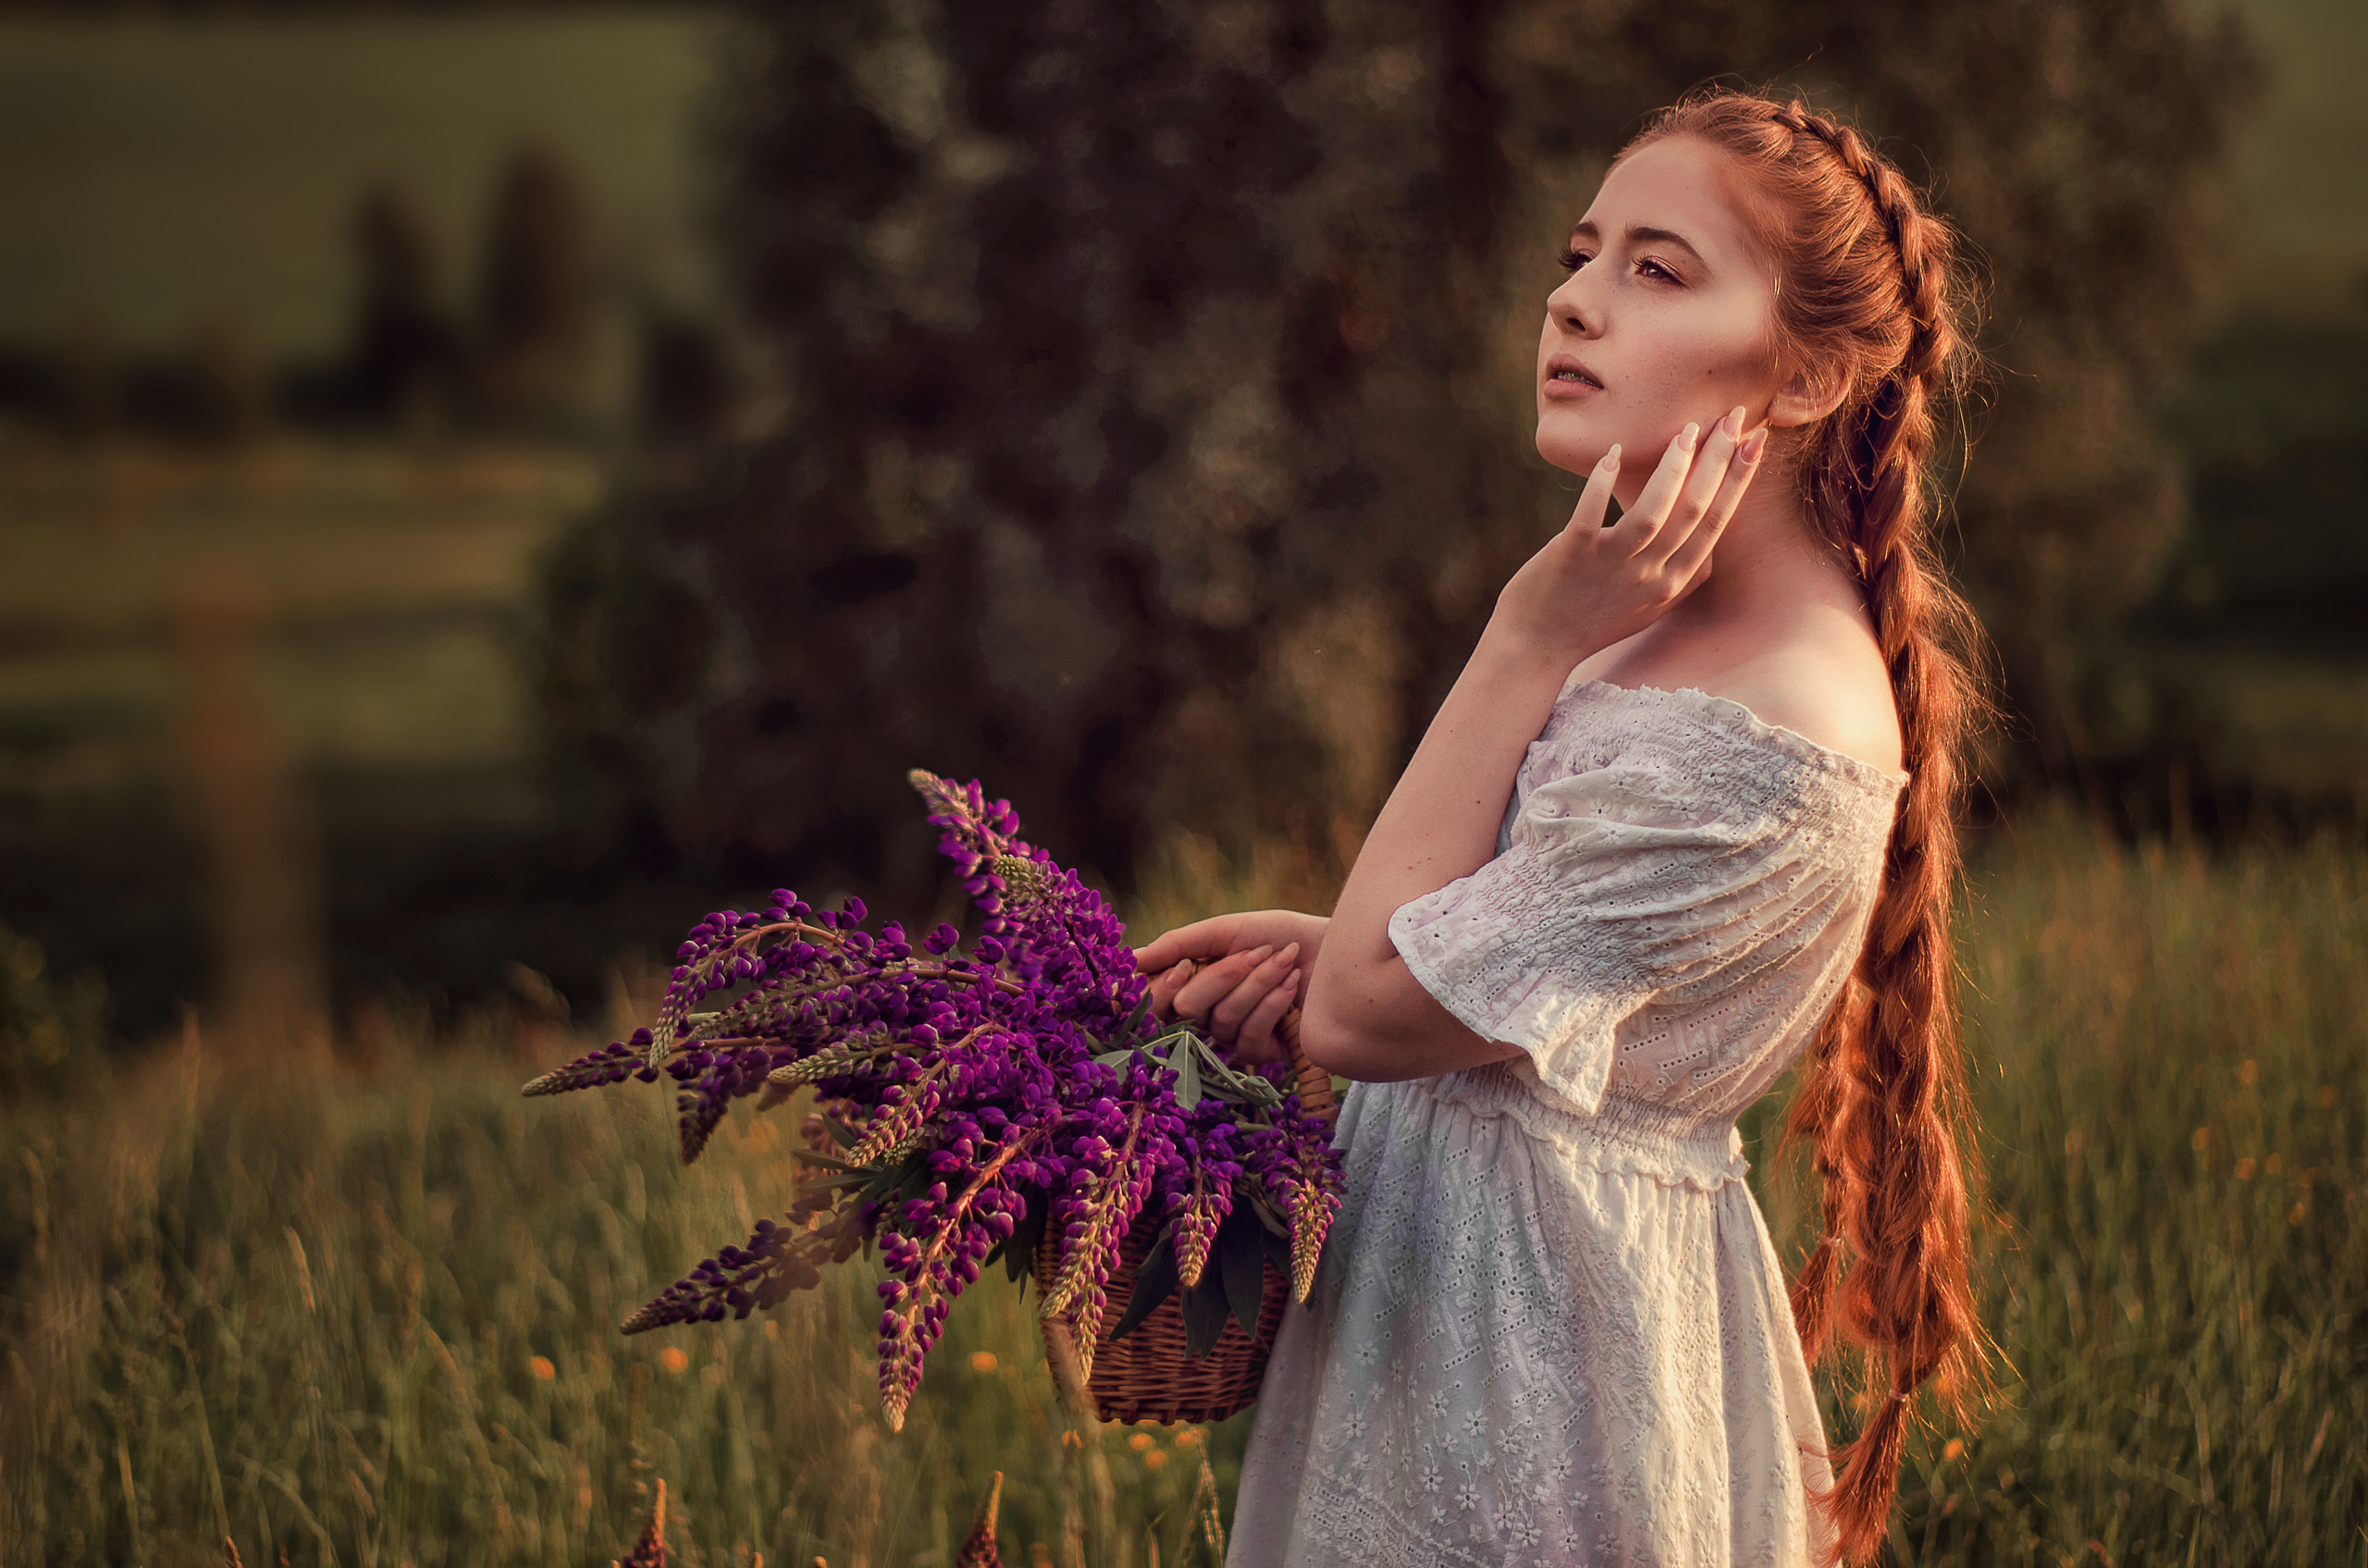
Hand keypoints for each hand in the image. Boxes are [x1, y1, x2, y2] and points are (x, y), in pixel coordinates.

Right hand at [1132, 910, 1328, 1064]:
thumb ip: (1178, 943)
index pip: (1156, 1000)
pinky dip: (1273, 1004)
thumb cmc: (1279, 935)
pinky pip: (1249, 1036)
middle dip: (1224, 975)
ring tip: (1285, 960)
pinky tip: (1292, 987)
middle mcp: (1206, 1016)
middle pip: (1186, 1009)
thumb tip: (1129, 959)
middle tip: (1256, 952)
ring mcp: (1231, 1037)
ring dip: (1258, 983)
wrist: (1334, 950)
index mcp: (1192, 984)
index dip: (1164, 988)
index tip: (1185, 965)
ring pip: (1222, 1020)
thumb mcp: (1226, 931)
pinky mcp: (1260, 1053)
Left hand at [1489, 405, 1765, 669]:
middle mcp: (1650, 575)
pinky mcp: (1572, 556)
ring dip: (1673, 467)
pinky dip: (1602, 483)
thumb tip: (1710, 553)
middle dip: (1719, 459)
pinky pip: (1591, 515)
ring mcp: (1613, 566)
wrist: (1537, 648)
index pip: (1716, 523)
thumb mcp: (1650, 607)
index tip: (1754, 440)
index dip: (1738, 479)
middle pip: (1696, 510)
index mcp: (1673, 582)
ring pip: (1655, 512)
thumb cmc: (1593, 620)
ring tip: (1684, 430)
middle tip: (1733, 415)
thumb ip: (1682, 579)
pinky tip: (1612, 454)